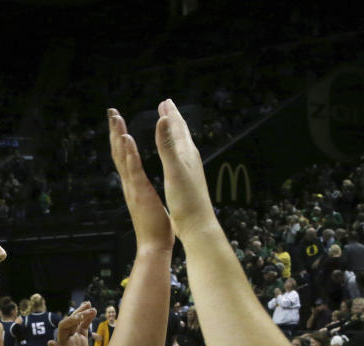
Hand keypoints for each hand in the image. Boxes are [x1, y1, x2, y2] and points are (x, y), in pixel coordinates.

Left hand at [49, 301, 96, 345]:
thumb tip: (50, 342)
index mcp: (62, 342)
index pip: (64, 326)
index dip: (70, 320)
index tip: (80, 318)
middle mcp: (67, 338)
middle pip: (71, 321)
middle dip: (79, 313)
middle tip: (88, 306)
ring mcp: (75, 339)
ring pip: (78, 323)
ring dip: (84, 314)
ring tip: (91, 306)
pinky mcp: (82, 341)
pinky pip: (84, 328)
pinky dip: (88, 321)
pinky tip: (93, 313)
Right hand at [108, 109, 172, 252]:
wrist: (153, 246)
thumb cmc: (154, 227)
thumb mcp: (146, 202)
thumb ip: (139, 189)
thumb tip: (136, 182)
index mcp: (134, 184)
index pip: (126, 157)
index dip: (121, 138)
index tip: (118, 121)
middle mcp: (130, 183)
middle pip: (120, 152)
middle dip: (116, 131)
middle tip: (111, 111)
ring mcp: (133, 187)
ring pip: (123, 157)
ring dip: (119, 136)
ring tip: (116, 119)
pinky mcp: (140, 192)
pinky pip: (134, 169)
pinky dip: (129, 153)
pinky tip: (127, 139)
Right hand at [153, 99, 215, 237]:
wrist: (198, 225)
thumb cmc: (186, 200)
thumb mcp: (173, 169)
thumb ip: (167, 144)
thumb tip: (164, 118)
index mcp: (187, 154)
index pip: (178, 128)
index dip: (171, 114)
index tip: (165, 101)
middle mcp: (190, 160)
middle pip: (182, 134)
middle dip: (173, 119)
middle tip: (167, 107)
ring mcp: (190, 171)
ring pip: (181, 146)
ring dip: (174, 134)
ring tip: (169, 127)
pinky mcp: (187, 182)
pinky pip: (179, 160)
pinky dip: (173, 152)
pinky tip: (173, 157)